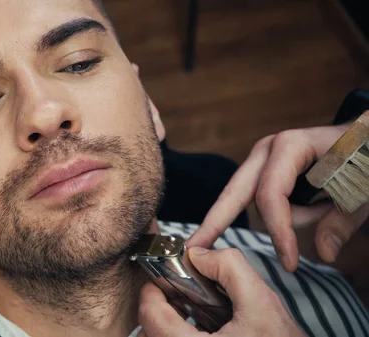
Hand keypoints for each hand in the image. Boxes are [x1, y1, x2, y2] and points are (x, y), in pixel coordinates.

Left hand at [137, 247, 306, 336]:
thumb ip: (229, 268)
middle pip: (149, 329)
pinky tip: (200, 326)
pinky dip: (178, 333)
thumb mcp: (262, 302)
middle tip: (175, 291)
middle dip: (160, 305)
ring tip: (187, 308)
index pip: (150, 315)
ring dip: (167, 322)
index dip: (152, 290)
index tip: (163, 278)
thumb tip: (197, 254)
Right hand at [186, 124, 368, 270]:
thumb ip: (342, 220)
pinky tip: (319, 204)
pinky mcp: (266, 171)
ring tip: (329, 206)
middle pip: (233, 193)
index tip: (289, 264)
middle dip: (214, 222)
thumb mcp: (363, 189)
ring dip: (286, 219)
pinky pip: (263, 202)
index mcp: (288, 146)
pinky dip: (282, 215)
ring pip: (255, 204)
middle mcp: (268, 150)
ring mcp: (263, 160)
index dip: (278, 232)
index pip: (270, 196)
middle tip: (192, 247)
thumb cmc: (367, 153)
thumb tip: (324, 253)